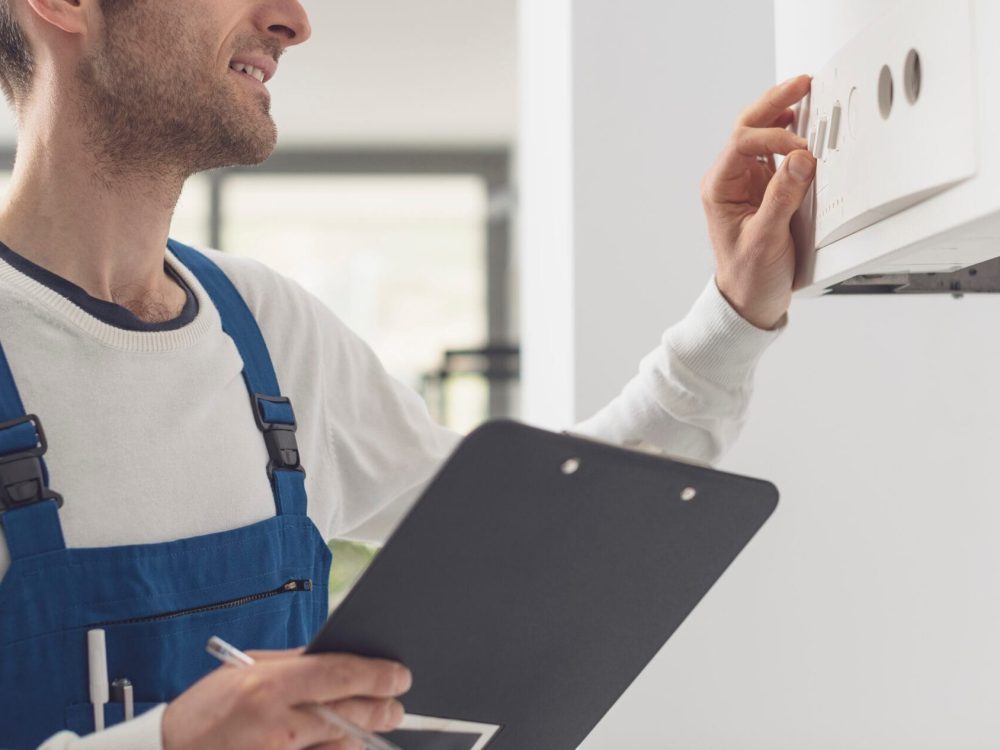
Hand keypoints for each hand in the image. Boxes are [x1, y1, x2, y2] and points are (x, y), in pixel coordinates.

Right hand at [162, 648, 410, 749]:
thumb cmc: (203, 713)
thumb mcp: (243, 672)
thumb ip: (292, 665)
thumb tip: (336, 658)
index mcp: (268, 685)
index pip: (340, 674)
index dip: (377, 675)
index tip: (399, 676)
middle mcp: (277, 724)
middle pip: (350, 714)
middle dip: (381, 708)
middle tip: (394, 706)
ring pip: (342, 746)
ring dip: (359, 736)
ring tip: (367, 726)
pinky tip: (340, 745)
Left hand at [700, 75, 815, 329]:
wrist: (750, 301)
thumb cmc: (749, 276)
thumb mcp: (766, 239)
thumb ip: (782, 198)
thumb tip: (799, 159)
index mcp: (719, 189)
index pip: (741, 144)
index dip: (772, 136)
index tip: (801, 147)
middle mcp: (730, 181)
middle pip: (747, 129)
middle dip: (773, 104)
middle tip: (800, 83)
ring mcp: (747, 183)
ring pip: (760, 135)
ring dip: (781, 113)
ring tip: (804, 92)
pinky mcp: (765, 189)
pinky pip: (776, 153)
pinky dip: (790, 135)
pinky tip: (803, 123)